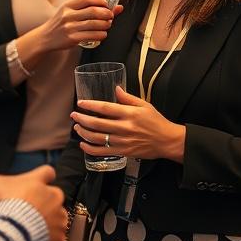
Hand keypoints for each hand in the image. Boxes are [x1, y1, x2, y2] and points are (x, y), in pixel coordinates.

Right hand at [0, 165, 66, 240]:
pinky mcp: (58, 238)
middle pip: (54, 197)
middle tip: (28, 212)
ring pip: (57, 219)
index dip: (42, 177)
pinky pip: (56, 240)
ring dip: (47, 223)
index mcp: (38, 182)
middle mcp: (53, 198)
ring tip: (30, 231)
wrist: (12, 231)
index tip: (36, 183)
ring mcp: (58, 219)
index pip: (47, 172)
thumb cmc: (3, 205)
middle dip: (44, 203)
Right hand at [18, 0, 121, 66]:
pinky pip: (92, 36)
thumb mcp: (71, 12)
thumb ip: (91, 8)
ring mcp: (70, 27)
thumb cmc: (61, 23)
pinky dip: (101, 34)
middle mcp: (68, 15)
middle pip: (93, 11)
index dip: (100, 0)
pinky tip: (103, 34)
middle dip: (106, 13)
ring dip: (106, 24)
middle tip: (110, 16)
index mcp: (68, 5)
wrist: (46, 38)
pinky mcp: (72, 38)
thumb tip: (118, 7)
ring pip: (94, 24)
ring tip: (107, 25)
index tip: (106, 4)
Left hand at [71, 86, 186, 162]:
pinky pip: (102, 152)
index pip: (105, 108)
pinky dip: (90, 149)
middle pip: (97, 124)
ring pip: (97, 138)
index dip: (90, 105)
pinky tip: (83, 144)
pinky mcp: (122, 152)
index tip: (81, 103)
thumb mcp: (145, 105)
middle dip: (82, 119)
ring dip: (84, 132)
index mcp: (129, 114)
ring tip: (77, 127)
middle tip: (74, 115)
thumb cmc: (156, 121)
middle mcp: (124, 128)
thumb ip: (128, 98)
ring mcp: (122, 141)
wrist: (166, 141)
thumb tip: (115, 88)